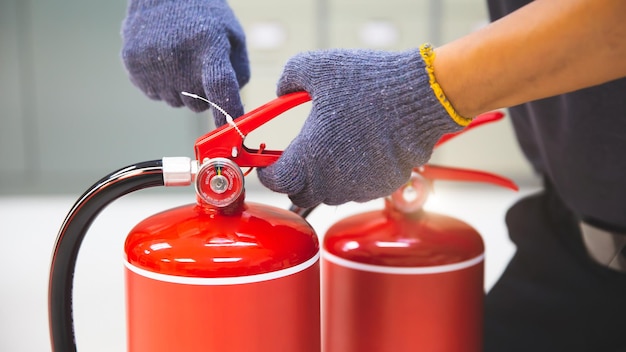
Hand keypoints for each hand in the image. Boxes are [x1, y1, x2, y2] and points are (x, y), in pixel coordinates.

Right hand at [121, 0, 249, 125]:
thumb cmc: (205, 17)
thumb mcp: (233, 38)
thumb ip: (238, 75)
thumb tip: (233, 112)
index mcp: (209, 44)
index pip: (220, 86)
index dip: (226, 111)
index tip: (230, 128)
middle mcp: (178, 54)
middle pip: (198, 104)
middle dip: (204, 95)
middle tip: (200, 67)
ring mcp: (152, 60)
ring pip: (176, 102)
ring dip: (182, 89)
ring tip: (180, 57)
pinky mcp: (132, 64)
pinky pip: (155, 94)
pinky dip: (162, 83)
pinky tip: (164, 59)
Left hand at [257, 48, 464, 207]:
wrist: (420, 97)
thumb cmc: (368, 84)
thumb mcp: (316, 67)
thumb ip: (288, 78)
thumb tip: (282, 89)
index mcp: (308, 157)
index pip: (274, 181)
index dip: (267, 170)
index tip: (268, 160)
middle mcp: (330, 181)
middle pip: (299, 194)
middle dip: (295, 178)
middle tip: (301, 153)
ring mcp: (358, 189)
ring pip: (330, 193)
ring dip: (325, 177)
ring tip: (336, 145)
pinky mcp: (382, 187)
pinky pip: (358, 188)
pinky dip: (353, 175)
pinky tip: (362, 149)